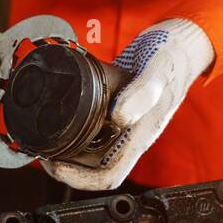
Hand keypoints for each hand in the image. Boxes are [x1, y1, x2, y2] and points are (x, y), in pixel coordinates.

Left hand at [42, 19, 213, 190]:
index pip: (109, 175)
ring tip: (44, 137)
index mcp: (141, 135)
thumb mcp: (157, 70)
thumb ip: (142, 93)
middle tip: (41, 150)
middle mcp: (130, 136)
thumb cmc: (172, 57)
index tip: (55, 164)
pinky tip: (59, 119)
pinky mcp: (115, 113)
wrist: (180, 44)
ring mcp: (123, 126)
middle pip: (93, 169)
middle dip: (65, 166)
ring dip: (66, 151)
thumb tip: (118, 118)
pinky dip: (72, 131)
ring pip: (89, 152)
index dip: (79, 178)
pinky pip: (91, 132)